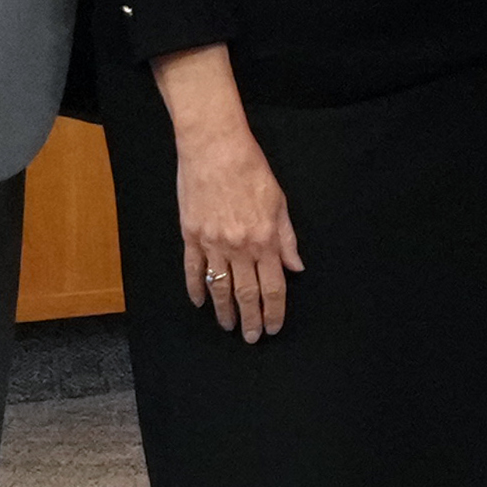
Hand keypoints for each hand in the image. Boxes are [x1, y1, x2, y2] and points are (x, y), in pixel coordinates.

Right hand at [170, 108, 302, 339]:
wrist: (214, 148)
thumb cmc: (251, 169)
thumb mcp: (279, 202)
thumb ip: (287, 238)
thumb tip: (296, 267)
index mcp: (265, 239)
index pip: (273, 286)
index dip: (274, 311)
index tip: (273, 327)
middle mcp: (239, 247)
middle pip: (246, 293)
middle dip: (251, 319)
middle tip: (251, 338)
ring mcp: (212, 243)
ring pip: (219, 288)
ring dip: (224, 311)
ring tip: (228, 326)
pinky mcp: (191, 235)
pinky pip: (193, 270)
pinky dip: (196, 289)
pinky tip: (199, 302)